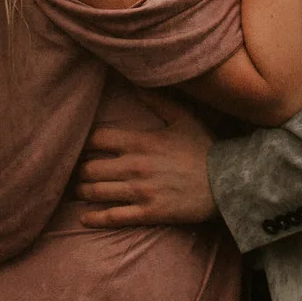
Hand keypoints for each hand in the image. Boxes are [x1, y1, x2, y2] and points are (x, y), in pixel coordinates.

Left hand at [72, 91, 217, 226]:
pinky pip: (113, 217)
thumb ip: (157, 101)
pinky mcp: (148, 213)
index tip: (81, 146)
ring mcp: (140, 191)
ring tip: (77, 191)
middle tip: (74, 171)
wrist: (227, 183)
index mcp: (140, 141)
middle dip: (79, 170)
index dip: (84, 143)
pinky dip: (95, 218)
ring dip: (82, 192)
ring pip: (96, 192)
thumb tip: (135, 81)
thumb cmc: (204, 148)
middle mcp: (135, 166)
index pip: (97, 140)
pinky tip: (84, 218)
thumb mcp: (183, 118)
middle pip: (90, 168)